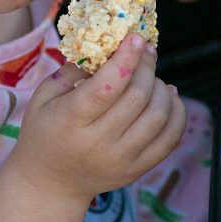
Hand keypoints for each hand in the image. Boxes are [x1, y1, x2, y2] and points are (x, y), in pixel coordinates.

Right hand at [7, 34, 185, 204]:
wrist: (50, 183)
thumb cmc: (44, 131)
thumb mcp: (43, 96)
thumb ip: (72, 70)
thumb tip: (106, 47)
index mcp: (71, 121)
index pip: (106, 88)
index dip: (126, 59)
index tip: (136, 38)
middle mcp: (98, 143)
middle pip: (137, 98)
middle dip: (146, 67)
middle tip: (146, 51)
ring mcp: (121, 159)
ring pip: (158, 116)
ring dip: (161, 88)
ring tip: (153, 77)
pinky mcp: (137, 169)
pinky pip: (170, 139)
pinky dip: (176, 113)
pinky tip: (168, 96)